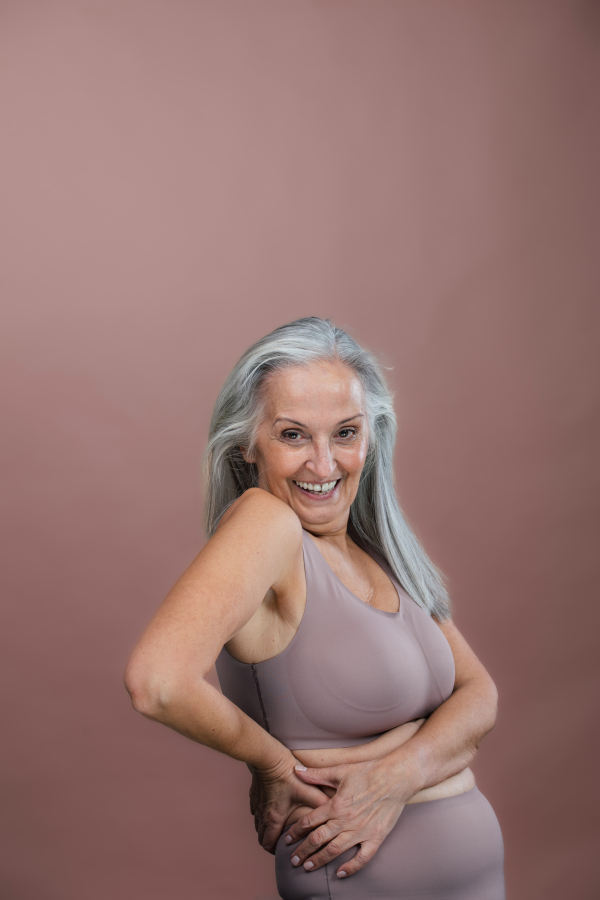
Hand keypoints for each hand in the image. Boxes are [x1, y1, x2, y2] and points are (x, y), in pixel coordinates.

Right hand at [248, 754, 330, 853]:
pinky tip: (271, 813)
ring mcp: (256, 806)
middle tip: (282, 844)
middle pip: (261, 839)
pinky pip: (255, 813)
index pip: (269, 845)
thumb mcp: (307, 790)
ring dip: (266, 831)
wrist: (267, 756)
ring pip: (258, 826)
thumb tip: (337, 812)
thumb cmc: (287, 774)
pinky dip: (262, 818)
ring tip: (278, 831)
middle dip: (270, 844)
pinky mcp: (254, 797)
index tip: (286, 851)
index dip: (276, 852)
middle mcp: (262, 815)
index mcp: (274, 818)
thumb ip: (321, 802)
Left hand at [283, 758, 406, 878]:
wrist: (396, 777)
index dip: (296, 831)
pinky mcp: (376, 837)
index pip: (310, 821)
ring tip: (308, 867)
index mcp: (336, 804)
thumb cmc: (368, 771)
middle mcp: (346, 820)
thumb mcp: (340, 771)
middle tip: (293, 860)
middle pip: (319, 839)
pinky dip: (351, 868)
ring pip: (335, 850)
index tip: (287, 838)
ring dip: (320, 860)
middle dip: (303, 851)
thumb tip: (296, 770)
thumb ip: (317, 774)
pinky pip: (362, 858)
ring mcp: (361, 831)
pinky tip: (340, 873)